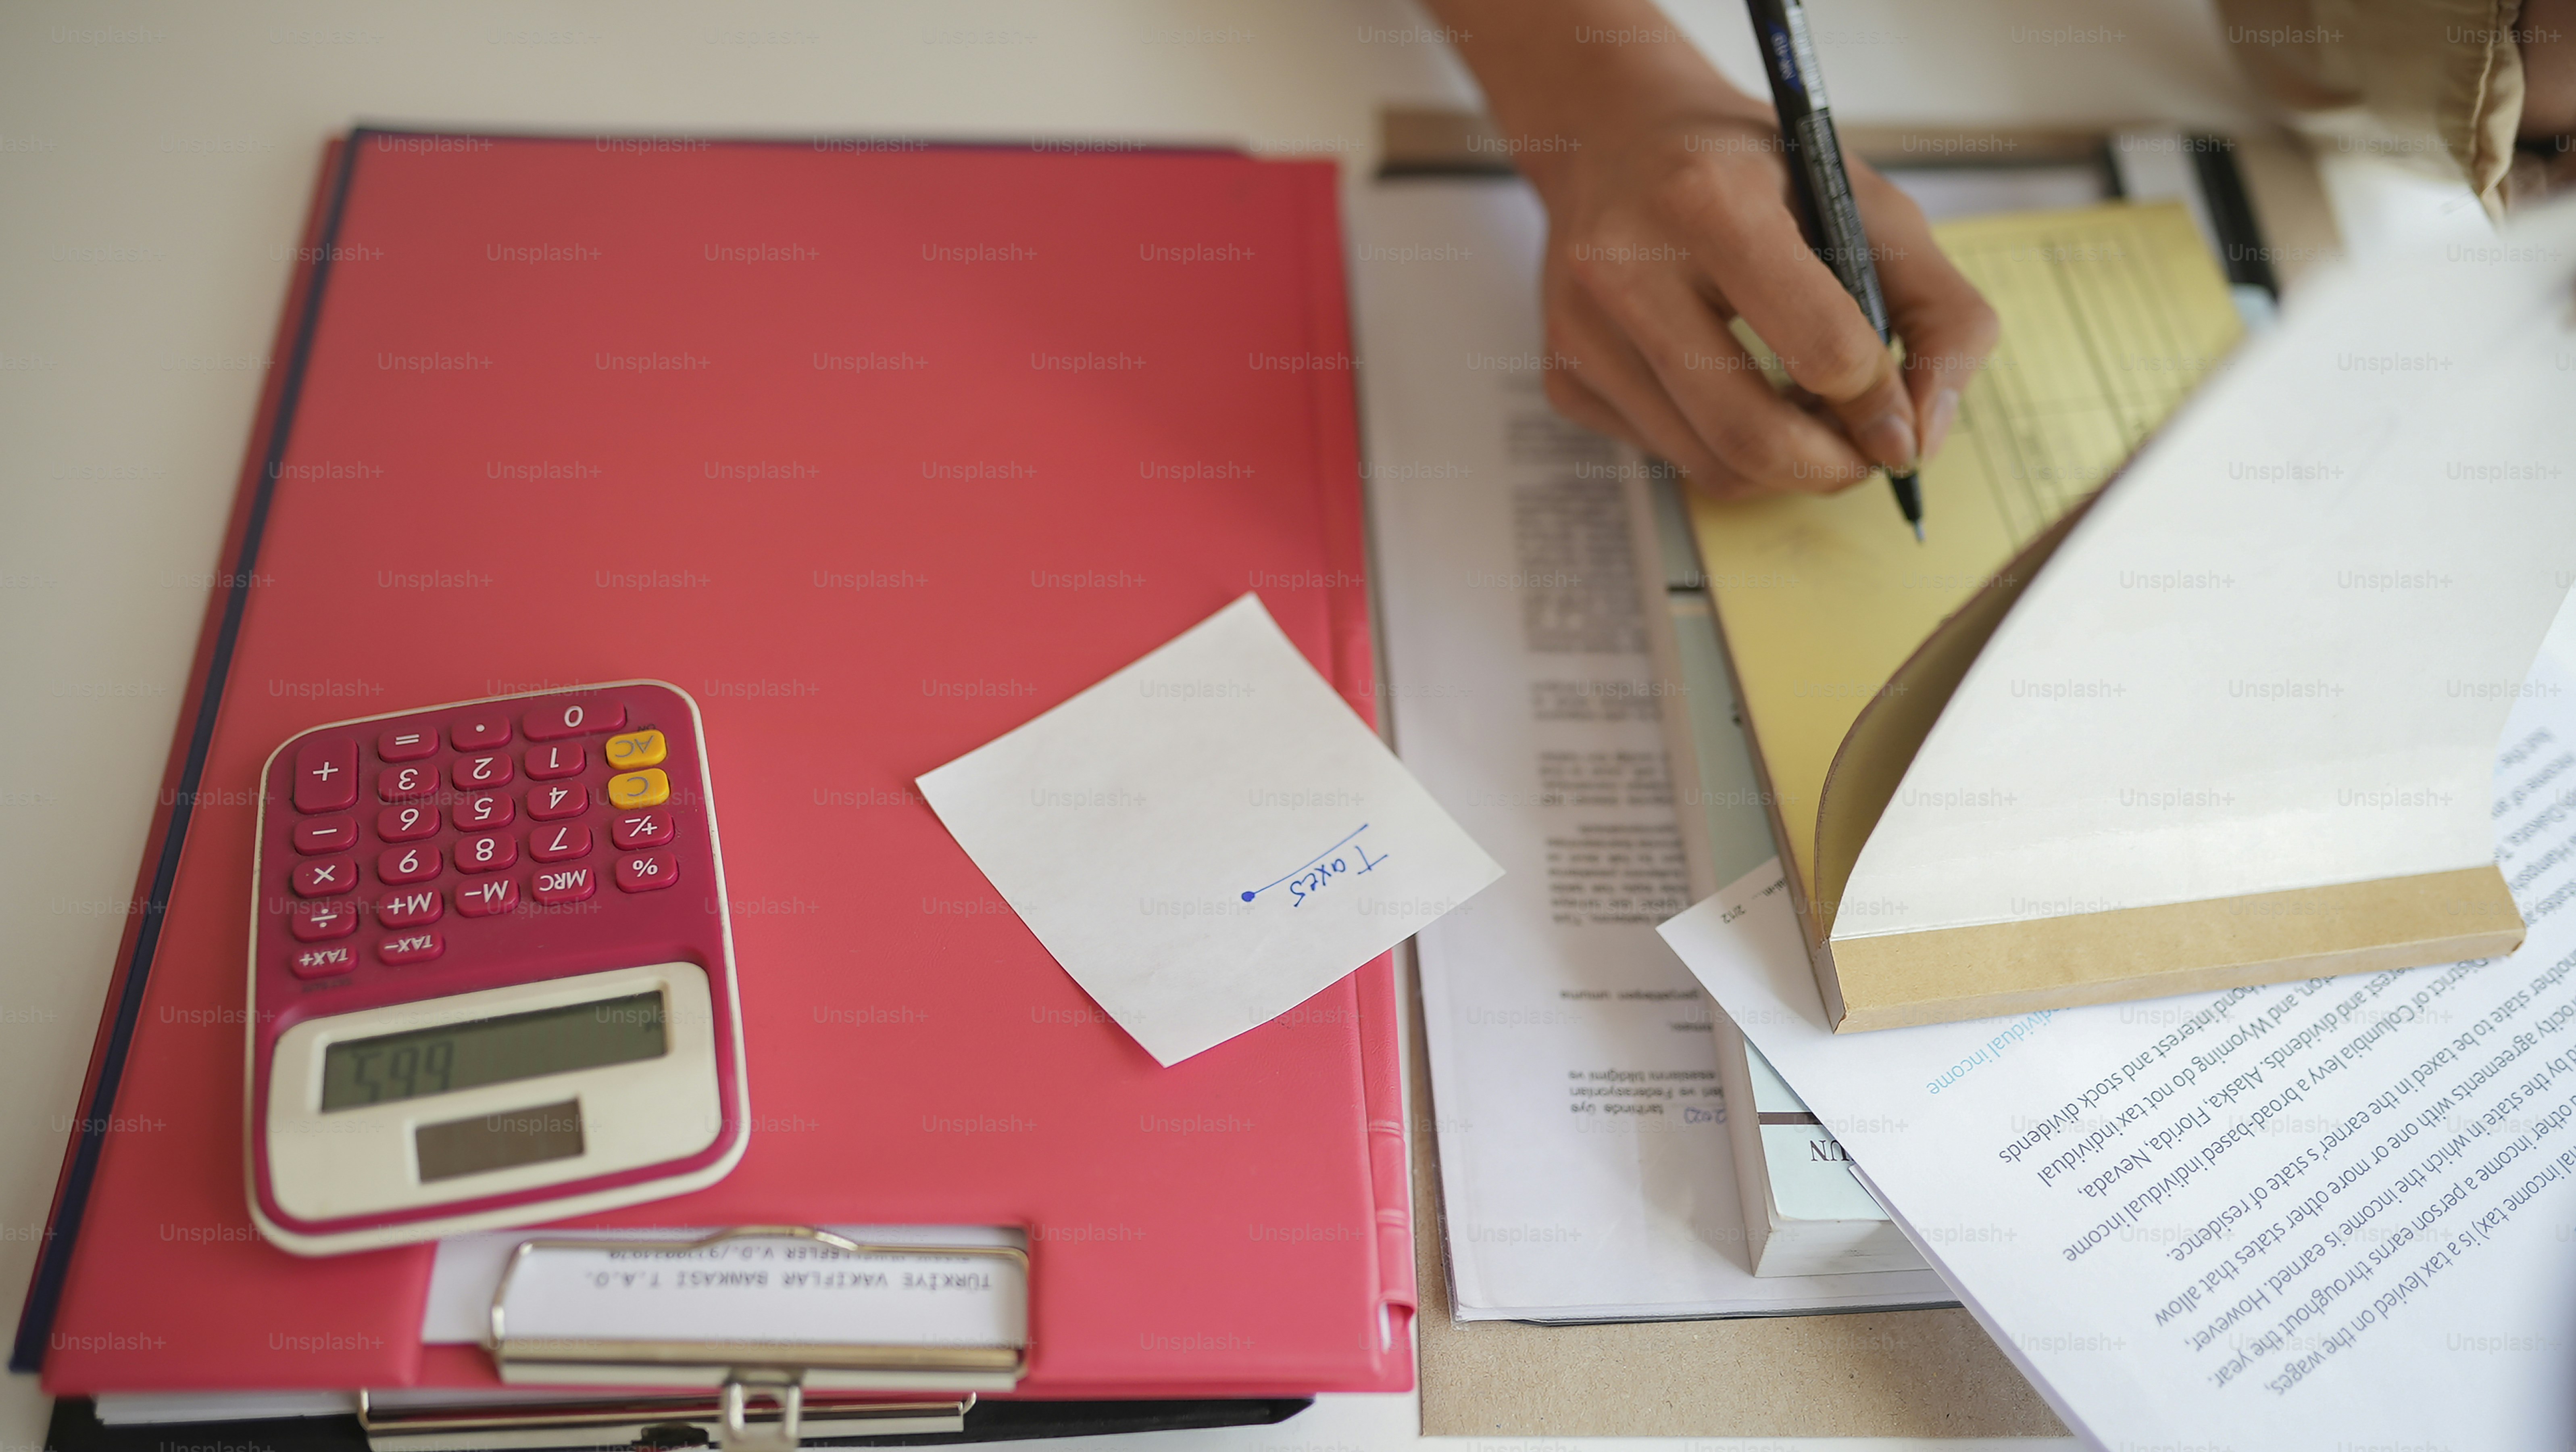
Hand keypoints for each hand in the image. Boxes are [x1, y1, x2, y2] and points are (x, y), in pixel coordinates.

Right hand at [1427, 0, 1997, 499]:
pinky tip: (1735, 388)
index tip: (1900, 417)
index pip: (1824, 349)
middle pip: (1752, 435)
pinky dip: (1721, 446)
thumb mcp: (1867, 202)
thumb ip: (1938, 312)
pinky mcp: (1562, 374)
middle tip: (1864, 451)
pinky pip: (1668, 458)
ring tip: (1807, 412)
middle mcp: (1626, 268)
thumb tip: (1922, 436)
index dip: (1881, 404)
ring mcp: (1582, 330)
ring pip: (1710, 466)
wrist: (1617, 138)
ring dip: (1783, 465)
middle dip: (1832, 466)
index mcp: (1711, 202)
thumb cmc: (1752, 170)